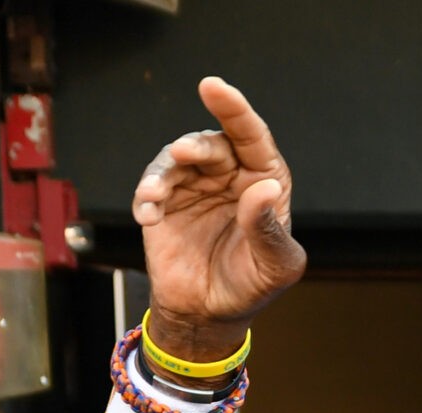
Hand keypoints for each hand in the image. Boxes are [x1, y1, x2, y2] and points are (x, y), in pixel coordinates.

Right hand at [130, 77, 306, 360]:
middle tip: (183, 152)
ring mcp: (194, 186)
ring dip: (163, 172)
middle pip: (212, 144)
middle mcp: (229, 176)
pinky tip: (148, 216)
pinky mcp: (164, 202)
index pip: (252, 137)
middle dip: (195, 145)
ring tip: (155, 194)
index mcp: (263, 181)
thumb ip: (269, 230)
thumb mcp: (274, 266)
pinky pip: (152, 188)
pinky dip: (147, 197)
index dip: (234, 108)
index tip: (213, 86)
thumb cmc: (250, 287)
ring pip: (175, 160)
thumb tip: (264, 189)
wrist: (207, 316)